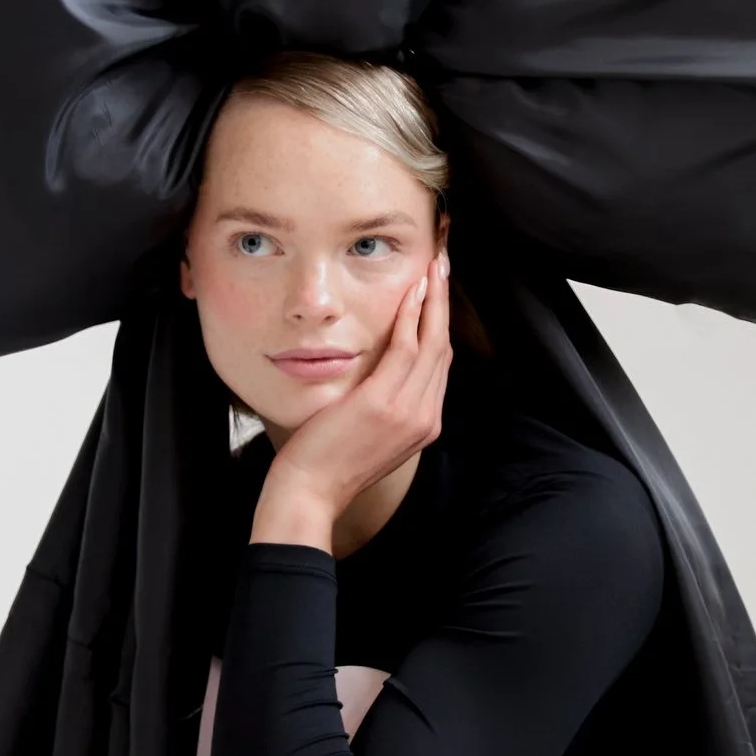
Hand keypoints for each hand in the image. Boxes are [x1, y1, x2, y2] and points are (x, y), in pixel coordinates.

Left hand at [251, 255, 450, 551]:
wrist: (310, 493)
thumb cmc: (328, 463)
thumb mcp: (368, 434)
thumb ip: (386, 406)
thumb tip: (382, 376)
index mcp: (424, 425)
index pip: (441, 364)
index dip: (441, 323)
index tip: (439, 291)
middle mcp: (425, 418)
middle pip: (445, 347)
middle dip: (445, 301)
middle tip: (444, 262)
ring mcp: (408, 411)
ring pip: (433, 342)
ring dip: (435, 298)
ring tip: (435, 265)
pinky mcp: (383, 403)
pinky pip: (407, 348)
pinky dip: (413, 315)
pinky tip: (412, 290)